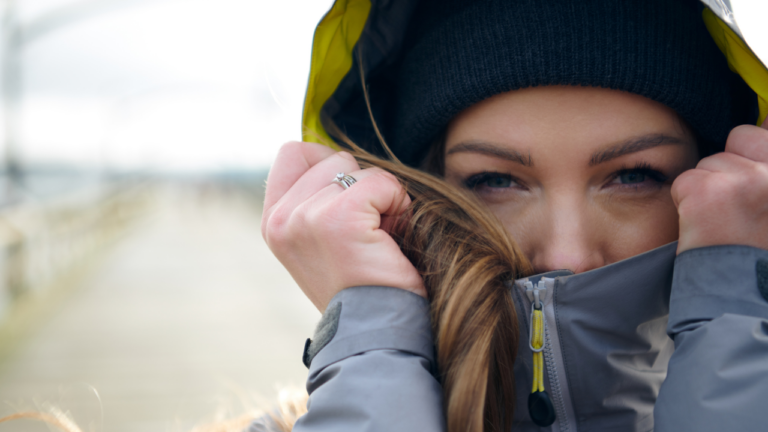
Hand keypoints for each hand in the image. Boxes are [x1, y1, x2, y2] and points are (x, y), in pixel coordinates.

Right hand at [261, 141, 424, 311]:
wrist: (376, 329)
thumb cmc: (361, 284)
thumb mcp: (322, 238)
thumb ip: (317, 198)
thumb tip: (341, 159)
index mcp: (273, 222)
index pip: (293, 153)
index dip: (331, 168)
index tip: (349, 206)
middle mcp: (280, 219)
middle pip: (333, 157)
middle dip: (360, 187)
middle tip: (368, 231)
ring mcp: (305, 217)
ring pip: (357, 169)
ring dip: (381, 197)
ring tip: (379, 237)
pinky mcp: (338, 218)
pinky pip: (381, 183)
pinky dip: (397, 204)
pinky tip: (392, 237)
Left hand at [672, 123, 767, 253]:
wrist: (746, 305)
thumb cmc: (766, 261)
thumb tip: (766, 121)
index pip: (766, 130)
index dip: (757, 150)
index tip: (746, 183)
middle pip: (742, 135)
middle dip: (733, 165)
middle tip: (737, 207)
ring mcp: (746, 178)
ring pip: (711, 161)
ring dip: (710, 187)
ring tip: (726, 223)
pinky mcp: (708, 190)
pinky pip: (686, 179)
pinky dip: (687, 202)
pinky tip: (705, 227)